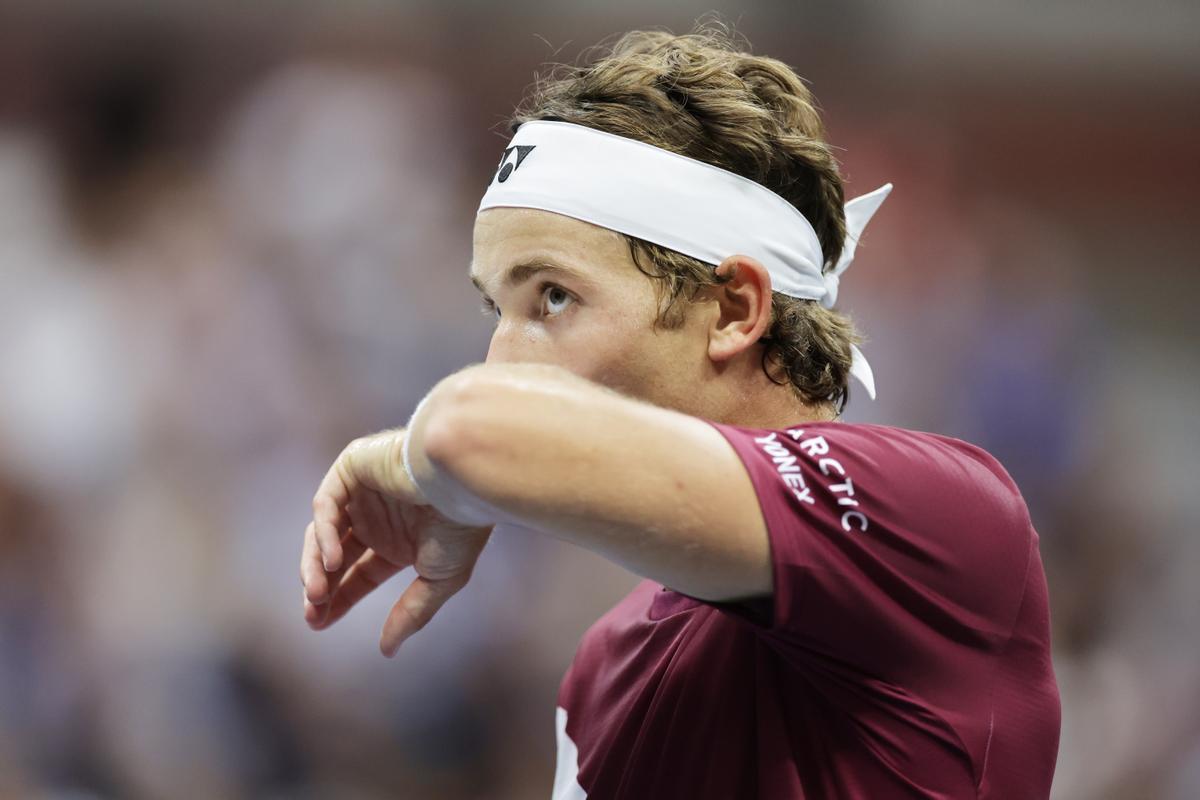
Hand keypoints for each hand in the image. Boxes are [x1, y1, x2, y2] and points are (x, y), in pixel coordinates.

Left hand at [300, 429, 492, 655]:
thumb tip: (387, 651)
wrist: (464, 481)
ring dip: (314, 564)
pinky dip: (324, 533)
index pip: (358, 573)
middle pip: (334, 557)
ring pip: (322, 532)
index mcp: (398, 540)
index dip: (337, 599)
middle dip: (319, 586)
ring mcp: (363, 492)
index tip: (318, 624)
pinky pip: (326, 504)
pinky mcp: (352, 468)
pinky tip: (332, 561)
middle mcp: (377, 517)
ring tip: (317, 593)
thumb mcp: (438, 579)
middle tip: (312, 614)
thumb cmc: (461, 527)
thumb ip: (411, 613)